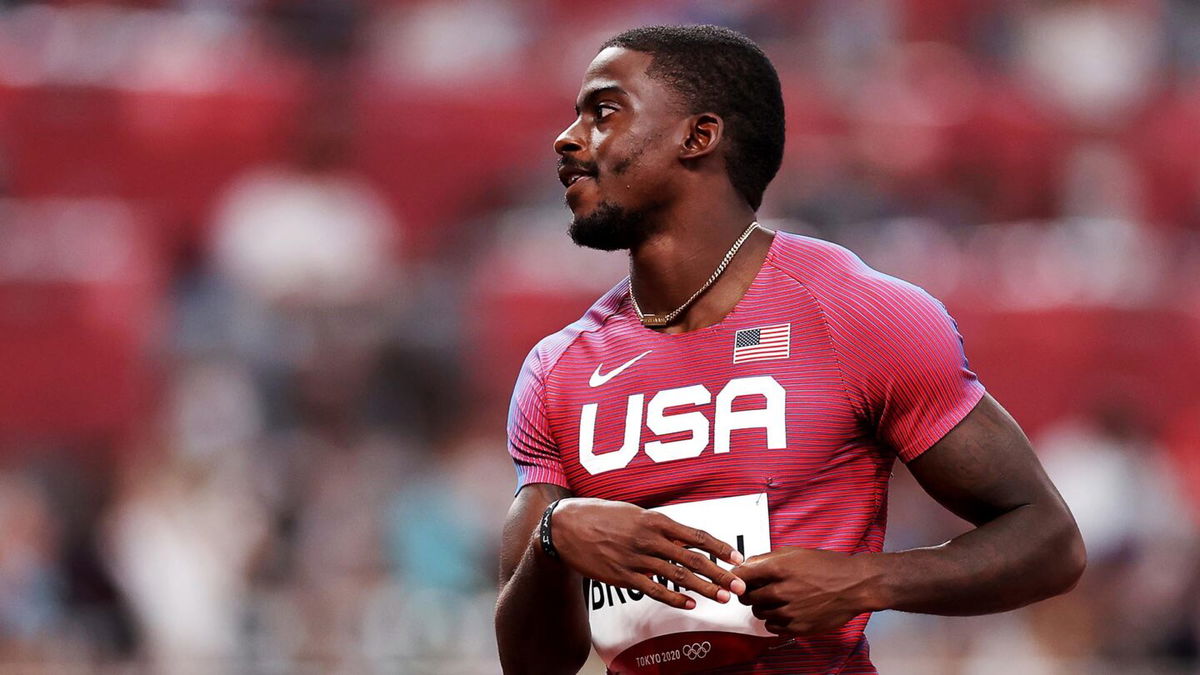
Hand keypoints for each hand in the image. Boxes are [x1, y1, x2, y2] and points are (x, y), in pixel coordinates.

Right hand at [550, 498, 746, 609]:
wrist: (564, 527)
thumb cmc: (599, 515)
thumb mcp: (633, 512)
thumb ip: (658, 525)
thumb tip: (681, 537)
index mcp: (654, 519)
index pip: (696, 535)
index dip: (720, 548)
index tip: (738, 559)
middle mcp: (649, 539)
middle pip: (693, 558)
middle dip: (720, 573)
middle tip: (740, 585)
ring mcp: (636, 559)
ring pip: (678, 576)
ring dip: (704, 588)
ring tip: (723, 598)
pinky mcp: (623, 576)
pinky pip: (654, 589)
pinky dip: (674, 598)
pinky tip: (690, 604)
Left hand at [735, 548, 881, 634]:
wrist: (855, 585)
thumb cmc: (829, 567)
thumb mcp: (796, 552)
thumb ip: (768, 558)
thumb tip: (748, 564)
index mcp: (779, 568)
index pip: (742, 575)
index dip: (737, 578)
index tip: (738, 580)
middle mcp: (782, 590)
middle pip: (747, 597)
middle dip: (750, 592)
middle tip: (759, 590)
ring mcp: (789, 611)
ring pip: (758, 613)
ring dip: (763, 607)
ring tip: (777, 599)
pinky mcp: (797, 627)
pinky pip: (772, 627)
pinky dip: (774, 620)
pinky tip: (784, 611)